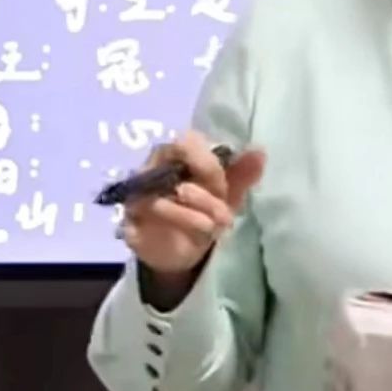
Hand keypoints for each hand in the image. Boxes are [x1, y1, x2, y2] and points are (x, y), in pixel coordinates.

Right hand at [119, 130, 265, 276]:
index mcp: (176, 155)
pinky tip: (198, 235)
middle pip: (170, 168)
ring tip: (218, 226)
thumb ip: (241, 174)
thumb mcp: (227, 194)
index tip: (224, 185)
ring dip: (194, 214)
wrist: (180, 248)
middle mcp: (151, 171)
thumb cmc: (202, 210)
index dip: (207, 162)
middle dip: (204, 191)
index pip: (185, 141)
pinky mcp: (131, 225)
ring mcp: (138, 197)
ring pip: (161, 199)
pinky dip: (178, 226)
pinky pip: (149, 223)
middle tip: (226, 212)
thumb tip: (260, 152)